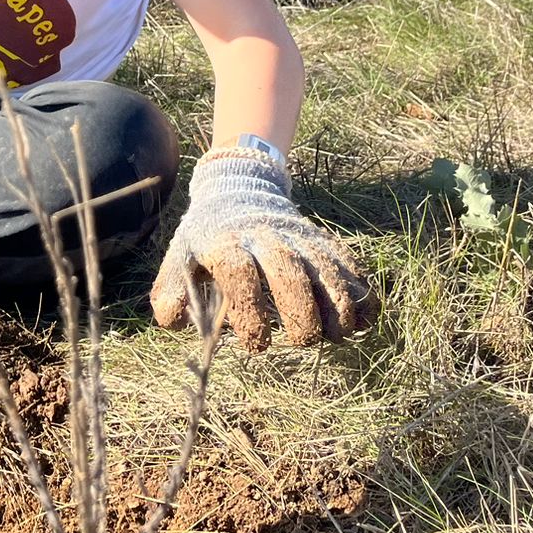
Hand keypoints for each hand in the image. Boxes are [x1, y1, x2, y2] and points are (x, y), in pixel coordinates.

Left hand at [150, 147, 374, 348]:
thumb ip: (171, 290)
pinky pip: (348, 264)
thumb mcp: (181, 256)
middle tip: (302, 340)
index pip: (239, 274)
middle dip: (300, 312)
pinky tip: (362, 322)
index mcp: (225, 243)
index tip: (259, 343)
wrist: (239, 189)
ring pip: (325, 267)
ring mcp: (298, 237)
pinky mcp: (323, 240)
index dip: (250, 311)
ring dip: (337, 304)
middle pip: (289, 272)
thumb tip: (172, 320)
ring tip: (337, 335)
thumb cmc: (208, 237)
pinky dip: (359, 292)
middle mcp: (266, 237)